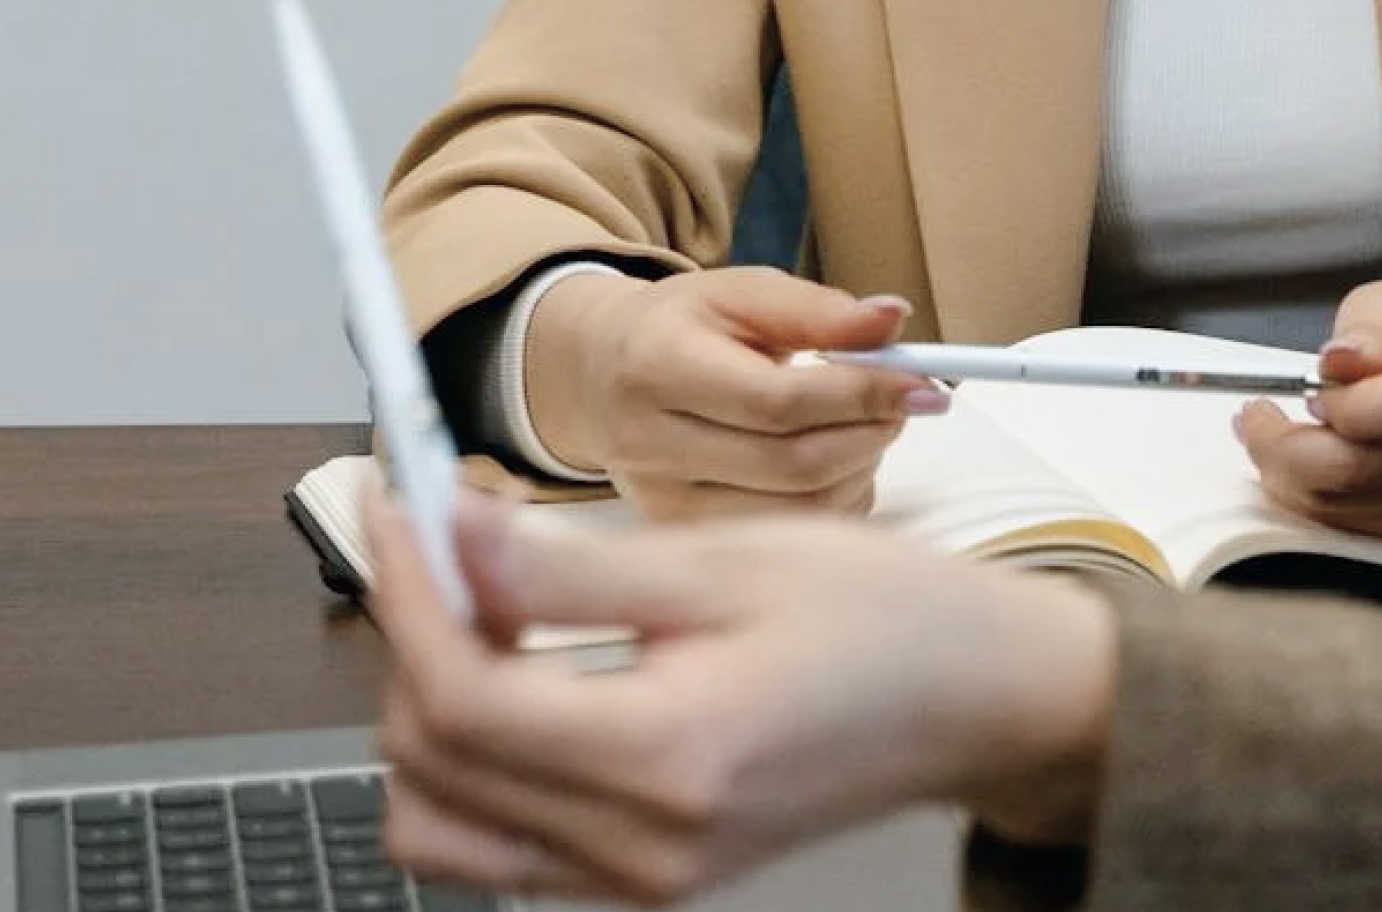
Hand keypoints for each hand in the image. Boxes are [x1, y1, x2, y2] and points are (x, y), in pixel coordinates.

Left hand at [363, 491, 1113, 905]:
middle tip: (441, 540)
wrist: (982, 701)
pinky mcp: (645, 878)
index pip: (461, 699)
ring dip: (430, 715)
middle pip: (432, 767)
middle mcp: (641, 847)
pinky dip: (477, 762)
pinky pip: (502, 842)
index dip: (407, 594)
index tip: (400, 506)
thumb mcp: (730, 561)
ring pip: (444, 824)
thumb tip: (453, 535)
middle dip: (411, 641)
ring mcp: (640, 879)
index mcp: (668, 760)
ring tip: (483, 613)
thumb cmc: (889, 621)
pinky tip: (521, 671)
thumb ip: (572, 569)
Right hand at [535, 267, 945, 522]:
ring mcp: (662, 502)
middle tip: (906, 404)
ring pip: (795, 512)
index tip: (922, 383)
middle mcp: (649, 444)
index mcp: (657, 366)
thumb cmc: (683, 328)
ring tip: (866, 428)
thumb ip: (816, 310)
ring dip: (859, 471)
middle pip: (791, 466)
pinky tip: (836, 464)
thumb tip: (894, 319)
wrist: (598, 374)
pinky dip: (834, 501)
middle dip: (870, 434)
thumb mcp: (741, 294)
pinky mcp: (680, 535)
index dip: (861, 395)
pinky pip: (783, 534)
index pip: (776, 402)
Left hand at [1230, 276, 1381, 542]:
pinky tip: (1304, 464)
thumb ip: (1367, 326)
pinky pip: (1359, 526)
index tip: (1311, 392)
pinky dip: (1316, 499)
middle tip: (1255, 420)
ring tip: (1272, 437)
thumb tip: (1338, 365)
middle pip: (1369, 468)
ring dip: (1291, 477)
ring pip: (1352, 505)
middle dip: (1289, 449)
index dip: (1354, 405)